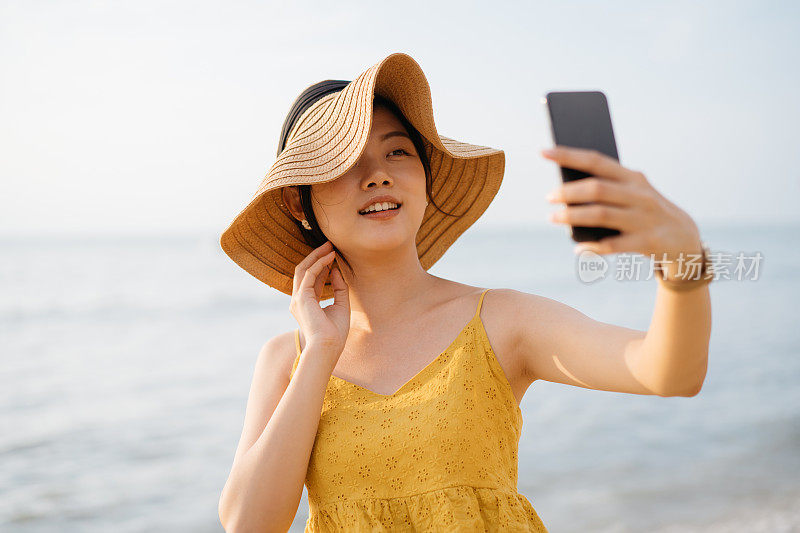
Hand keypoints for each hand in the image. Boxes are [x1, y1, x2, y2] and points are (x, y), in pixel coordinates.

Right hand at [290, 240, 349, 356]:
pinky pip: (308, 274)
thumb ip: (339, 287)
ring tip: (329, 246)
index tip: (333, 255)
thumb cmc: (335, 332)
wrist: (329, 346)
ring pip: (303, 269)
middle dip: (316, 256)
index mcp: (307, 303)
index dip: (322, 265)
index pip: (312, 279)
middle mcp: (299, 299)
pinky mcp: (301, 297)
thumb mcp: (341, 305)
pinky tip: (330, 257)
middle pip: (304, 270)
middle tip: (329, 245)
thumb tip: (335, 270)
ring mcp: (298, 298)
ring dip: (316, 256)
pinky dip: (319, 263)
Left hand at [541, 146, 702, 266]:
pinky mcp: (648, 241)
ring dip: (573, 217)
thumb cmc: (644, 211)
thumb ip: (605, 188)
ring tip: (553, 218)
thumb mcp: (631, 193)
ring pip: (601, 215)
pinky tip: (578, 248)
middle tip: (549, 196)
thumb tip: (564, 191)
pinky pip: (613, 245)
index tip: (544, 152)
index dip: (569, 156)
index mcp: (632, 178)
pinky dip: (593, 246)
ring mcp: (644, 218)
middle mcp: (639, 195)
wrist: (684, 238)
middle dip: (569, 192)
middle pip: (597, 189)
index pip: (596, 161)